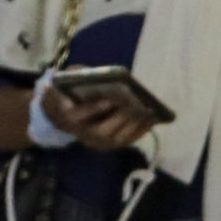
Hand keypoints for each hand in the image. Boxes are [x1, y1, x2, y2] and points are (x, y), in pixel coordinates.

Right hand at [42, 80, 157, 151]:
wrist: (71, 112)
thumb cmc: (76, 91)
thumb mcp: (74, 80)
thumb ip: (82, 77)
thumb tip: (104, 75)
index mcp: (67, 116)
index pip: (76, 116)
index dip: (93, 109)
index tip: (108, 101)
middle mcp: (81, 134)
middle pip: (101, 131)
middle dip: (120, 118)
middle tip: (136, 104)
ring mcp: (96, 142)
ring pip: (116, 139)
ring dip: (134, 124)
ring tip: (148, 110)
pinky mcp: (110, 145)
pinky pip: (128, 141)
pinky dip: (141, 130)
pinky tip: (153, 118)